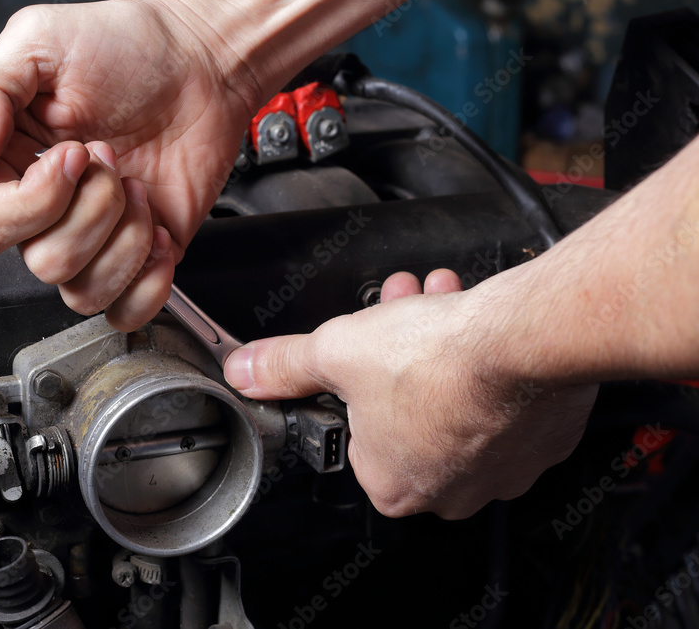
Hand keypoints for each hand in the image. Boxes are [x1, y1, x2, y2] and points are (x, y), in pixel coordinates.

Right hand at [0, 0, 258, 330]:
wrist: (200, 60)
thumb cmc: (125, 46)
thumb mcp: (38, 41)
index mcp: (10, 166)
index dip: (34, 202)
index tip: (73, 155)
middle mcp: (48, 212)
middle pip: (41, 262)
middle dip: (92, 210)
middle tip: (112, 158)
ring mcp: (96, 240)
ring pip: (82, 291)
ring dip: (123, 238)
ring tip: (137, 186)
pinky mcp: (141, 257)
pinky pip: (125, 312)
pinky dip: (147, 282)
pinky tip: (158, 232)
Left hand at [223, 269, 598, 518]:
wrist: (520, 342)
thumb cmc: (434, 362)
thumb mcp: (334, 352)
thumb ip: (285, 367)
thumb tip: (250, 371)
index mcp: (392, 486)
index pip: (357, 437)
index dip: (355, 388)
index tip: (360, 356)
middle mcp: (450, 491)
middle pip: (407, 414)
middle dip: (395, 355)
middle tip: (395, 316)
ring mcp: (504, 470)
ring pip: (456, 403)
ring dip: (437, 348)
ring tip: (430, 300)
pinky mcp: (543, 442)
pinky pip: (505, 402)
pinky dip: (487, 364)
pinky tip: (473, 323)